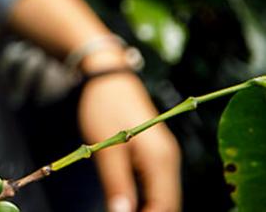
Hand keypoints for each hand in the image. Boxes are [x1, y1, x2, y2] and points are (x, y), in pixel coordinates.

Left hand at [77, 71, 180, 211]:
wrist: (109, 77)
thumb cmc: (104, 106)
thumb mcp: (105, 147)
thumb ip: (116, 183)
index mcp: (161, 159)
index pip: (163, 205)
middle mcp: (170, 160)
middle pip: (168, 204)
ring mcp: (166, 157)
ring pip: (163, 196)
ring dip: (147, 208)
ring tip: (122, 209)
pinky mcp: (157, 155)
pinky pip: (157, 185)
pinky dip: (146, 198)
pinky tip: (128, 203)